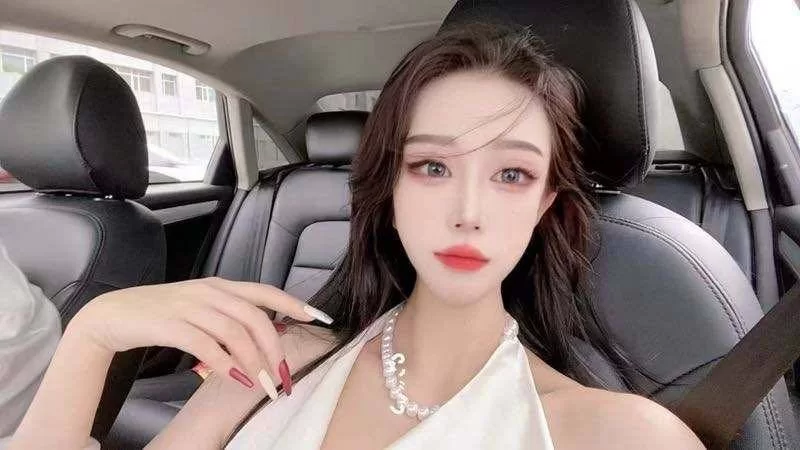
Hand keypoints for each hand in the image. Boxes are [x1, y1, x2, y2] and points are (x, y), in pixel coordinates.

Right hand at [69, 277, 332, 396]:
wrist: (114, 315)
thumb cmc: (163, 315)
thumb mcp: (202, 309)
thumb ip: (231, 318)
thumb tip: (265, 338)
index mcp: (221, 286)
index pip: (265, 292)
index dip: (294, 305)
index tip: (320, 318)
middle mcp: (209, 292)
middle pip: (255, 316)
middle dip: (275, 349)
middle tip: (284, 376)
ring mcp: (190, 306)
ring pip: (234, 331)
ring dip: (254, 361)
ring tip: (264, 384)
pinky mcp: (170, 324)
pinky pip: (206, 344)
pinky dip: (225, 362)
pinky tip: (235, 377)